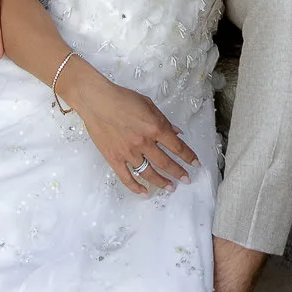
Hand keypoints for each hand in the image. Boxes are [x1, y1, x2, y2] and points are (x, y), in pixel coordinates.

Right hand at [69, 70, 199, 196]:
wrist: (96, 101)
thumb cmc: (122, 98)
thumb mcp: (148, 104)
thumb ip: (164, 120)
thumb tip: (177, 133)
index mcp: (154, 127)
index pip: (177, 146)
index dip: (189, 156)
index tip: (196, 164)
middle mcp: (144, 143)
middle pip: (165, 162)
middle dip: (179, 172)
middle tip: (187, 180)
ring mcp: (128, 153)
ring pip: (148, 173)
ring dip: (162, 182)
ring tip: (171, 188)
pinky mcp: (114, 159)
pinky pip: (127, 177)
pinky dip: (136, 187)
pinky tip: (145, 193)